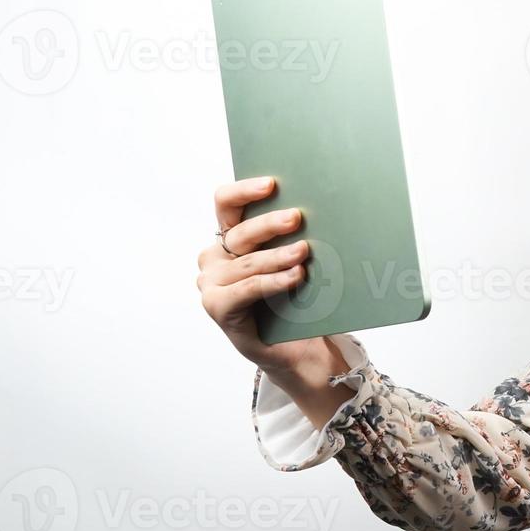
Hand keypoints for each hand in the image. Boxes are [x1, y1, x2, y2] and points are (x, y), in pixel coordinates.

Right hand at [196, 176, 346, 380]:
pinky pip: (248, 288)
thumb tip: (317, 209)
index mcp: (229, 237)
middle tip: (297, 217)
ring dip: (278, 256)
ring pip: (249, 263)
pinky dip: (273, 281)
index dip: (244, 190)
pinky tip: (296, 276)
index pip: (226, 203)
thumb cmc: (295, 298)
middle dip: (269, 224)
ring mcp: (212, 283)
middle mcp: (215, 257)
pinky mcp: (218, 307)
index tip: (272, 184)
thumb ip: (291, 237)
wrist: (296, 346)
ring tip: (304, 252)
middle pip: (240, 232)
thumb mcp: (292, 260)